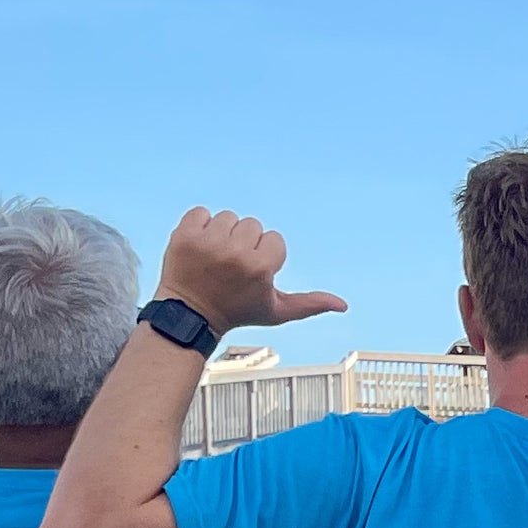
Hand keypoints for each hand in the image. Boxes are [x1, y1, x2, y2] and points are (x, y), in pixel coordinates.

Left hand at [157, 209, 345, 332]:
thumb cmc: (239, 312)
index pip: (273, 239)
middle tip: (231, 267)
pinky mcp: (183, 235)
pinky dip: (200, 225)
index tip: (250, 275)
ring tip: (214, 258)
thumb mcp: (277, 312)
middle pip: (251, 225)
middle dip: (244, 242)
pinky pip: (200, 212)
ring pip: (227, 217)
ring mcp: (207, 243)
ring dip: (223, 233)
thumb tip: (344, 305)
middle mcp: (234, 253)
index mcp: (260, 268)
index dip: (264, 256)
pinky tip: (199, 247)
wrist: (190, 315)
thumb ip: (310, 304)